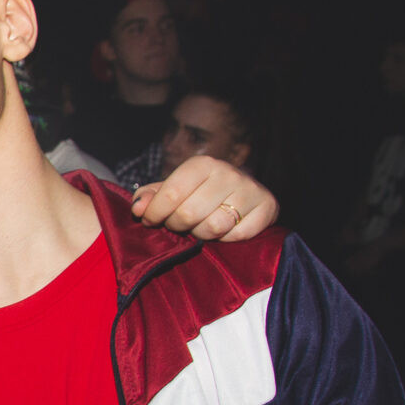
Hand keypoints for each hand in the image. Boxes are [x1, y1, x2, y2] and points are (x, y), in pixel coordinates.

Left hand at [131, 157, 276, 242]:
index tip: (150, 220)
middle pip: (189, 214)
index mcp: (203, 164)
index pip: (171, 195)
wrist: (243, 193)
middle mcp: (228, 173)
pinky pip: (237, 236)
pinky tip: (222, 231)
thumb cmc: (199, 193)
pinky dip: (225, 240)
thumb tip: (138, 208)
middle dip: (176, 226)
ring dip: (200, 234)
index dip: (155, 213)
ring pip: (214, 227)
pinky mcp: (267, 208)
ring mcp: (250, 190)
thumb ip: (150, 197)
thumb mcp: (172, 190)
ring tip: (197, 227)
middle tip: (175, 225)